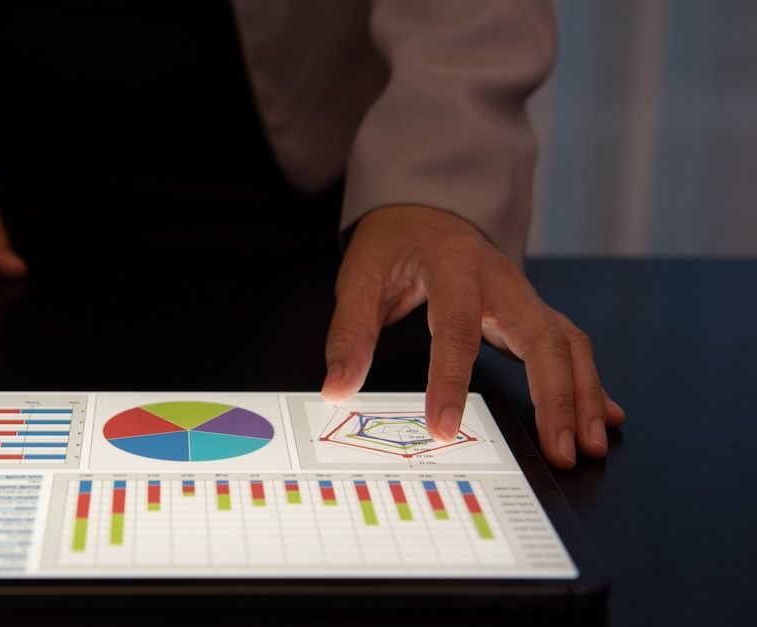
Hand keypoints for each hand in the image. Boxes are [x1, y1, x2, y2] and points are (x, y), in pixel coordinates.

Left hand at [320, 205, 624, 468]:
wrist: (424, 208)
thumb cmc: (394, 245)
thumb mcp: (360, 279)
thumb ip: (350, 335)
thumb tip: (337, 389)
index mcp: (454, 267)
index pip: (456, 329)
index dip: (450, 382)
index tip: (444, 429)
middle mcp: (502, 280)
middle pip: (543, 337)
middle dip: (556, 398)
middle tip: (559, 451)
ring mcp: (524, 295)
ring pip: (568, 344)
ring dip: (582, 396)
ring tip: (586, 446)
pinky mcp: (531, 312)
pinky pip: (569, 346)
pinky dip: (588, 382)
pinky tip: (603, 416)